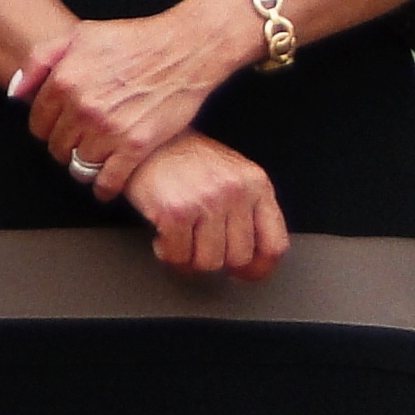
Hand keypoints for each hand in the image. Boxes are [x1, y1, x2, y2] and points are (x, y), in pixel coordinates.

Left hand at [18, 0, 255, 191]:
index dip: (45, 128)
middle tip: (73, 144)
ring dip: (80, 167)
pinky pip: (109, 180)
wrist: (181, 51)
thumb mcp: (77, 35)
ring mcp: (109, 129)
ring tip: (87, 161)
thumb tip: (16, 92)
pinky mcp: (136, 146)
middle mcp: (82, 107)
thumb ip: (39, 60)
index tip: (54, 130)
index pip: (38, 121)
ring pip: (79, 164)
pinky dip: (103, 188)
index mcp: (64, 80)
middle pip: (56, 145)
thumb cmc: (131, 39)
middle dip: (62, 146)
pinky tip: (103, 187)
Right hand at [120, 130, 288, 279]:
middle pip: (239, 257)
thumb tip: (252, 256)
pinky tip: (163, 241)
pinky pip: (179, 256)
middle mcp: (234, 190)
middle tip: (200, 250)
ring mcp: (206, 201)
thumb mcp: (228, 173)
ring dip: (191, 260)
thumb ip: (247, 208)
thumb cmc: (181, 157)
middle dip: (217, 260)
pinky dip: (169, 255)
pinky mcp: (175, 211)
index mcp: (255, 182)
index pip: (274, 244)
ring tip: (180, 245)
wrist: (140, 140)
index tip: (244, 274)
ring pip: (210, 262)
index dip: (258, 268)